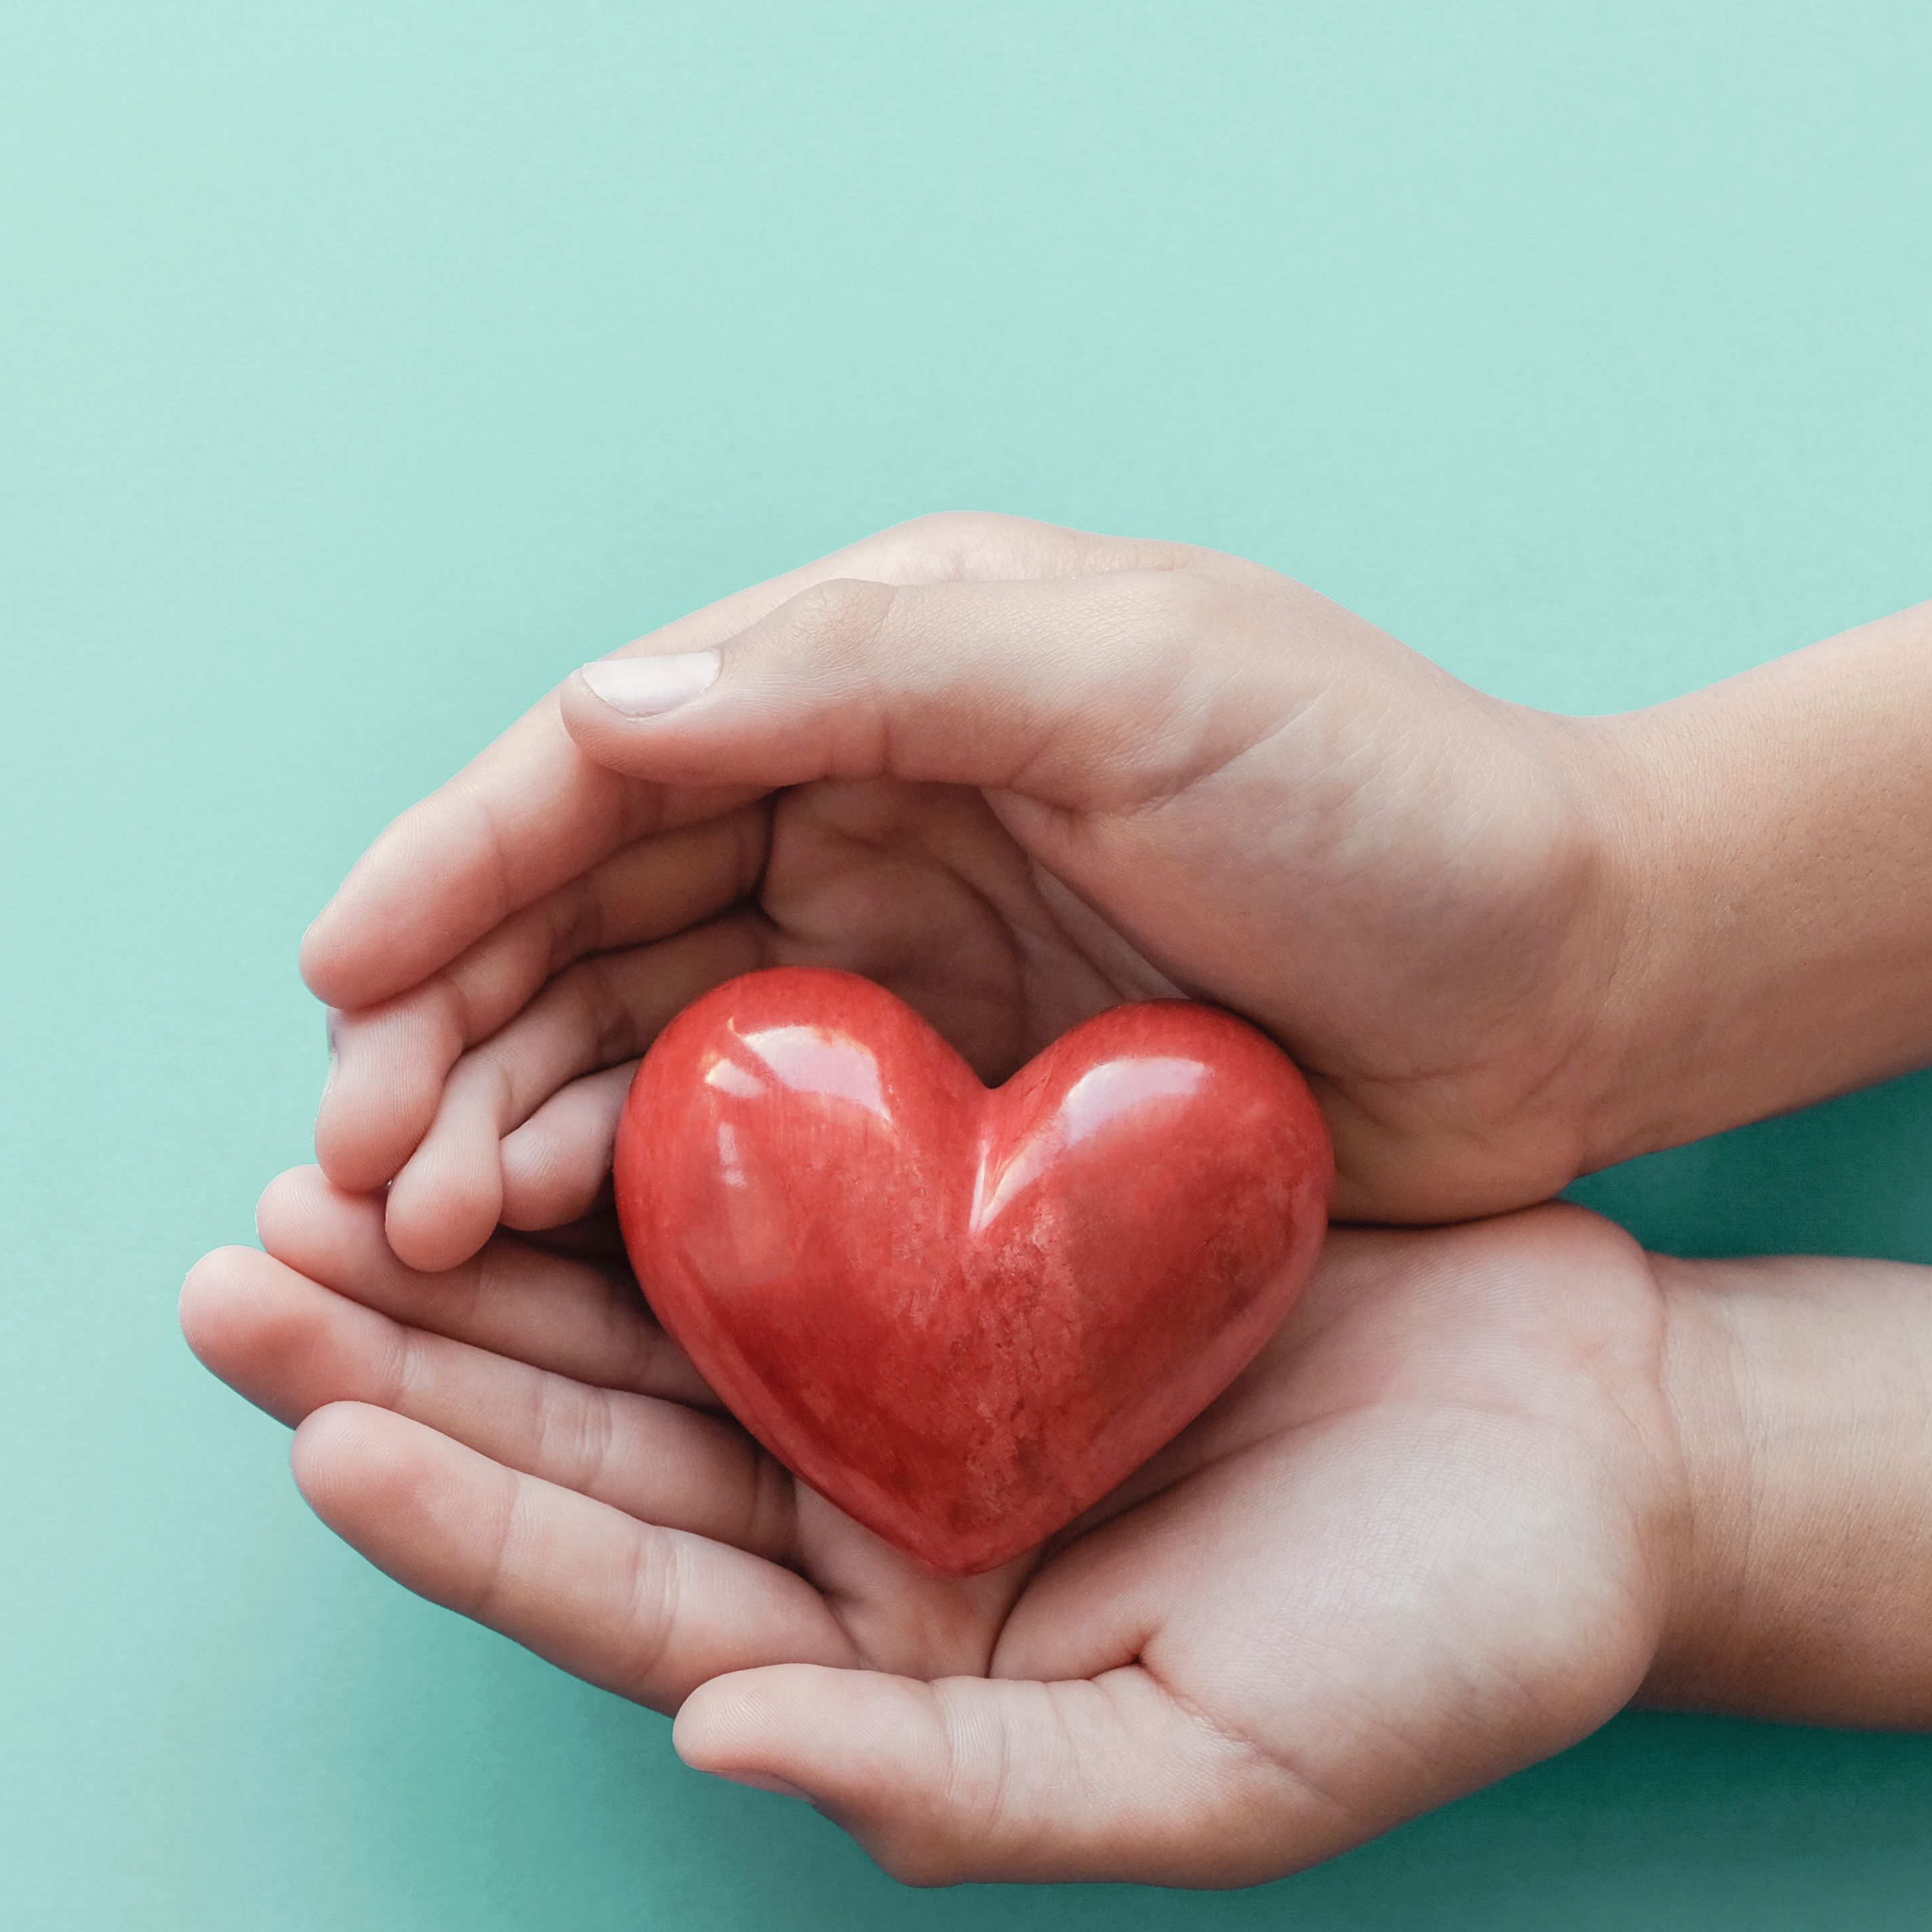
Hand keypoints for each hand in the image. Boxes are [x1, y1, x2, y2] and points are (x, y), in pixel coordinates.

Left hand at [179, 1173, 1695, 1886]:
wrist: (1609, 1454)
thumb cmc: (1453, 1642)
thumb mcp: (1219, 1765)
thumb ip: (964, 1784)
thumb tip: (718, 1744)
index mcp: (881, 1672)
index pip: (624, 1602)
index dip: (466, 1525)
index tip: (318, 1431)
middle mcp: (848, 1540)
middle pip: (575, 1450)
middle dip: (393, 1364)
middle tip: (229, 1274)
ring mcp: (891, 1394)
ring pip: (627, 1318)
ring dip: (464, 1252)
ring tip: (303, 1174)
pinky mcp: (952, 1258)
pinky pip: (756, 1201)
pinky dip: (634, 1143)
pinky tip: (518, 1074)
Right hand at [300, 516, 1659, 1259]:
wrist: (1595, 984)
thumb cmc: (1398, 806)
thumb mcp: (1148, 680)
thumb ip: (876, 671)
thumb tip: (600, 710)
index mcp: (881, 668)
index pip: (604, 761)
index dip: (451, 865)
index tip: (336, 979)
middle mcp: (851, 804)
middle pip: (577, 918)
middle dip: (439, 1035)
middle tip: (350, 1173)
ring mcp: (886, 965)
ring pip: (624, 1044)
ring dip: (498, 1131)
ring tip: (413, 1239)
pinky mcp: (934, 1111)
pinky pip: (729, 1153)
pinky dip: (618, 1203)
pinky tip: (543, 1264)